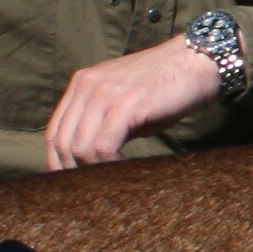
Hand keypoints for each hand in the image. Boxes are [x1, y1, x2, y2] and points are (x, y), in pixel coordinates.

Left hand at [46, 35, 225, 169]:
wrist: (197, 62)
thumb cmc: (166, 88)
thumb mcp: (125, 102)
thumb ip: (103, 122)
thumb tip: (92, 159)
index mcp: (83, 83)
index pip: (55, 130)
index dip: (57, 161)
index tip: (71, 180)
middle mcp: (88, 85)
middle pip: (62, 141)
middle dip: (72, 170)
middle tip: (89, 189)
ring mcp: (105, 94)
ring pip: (80, 146)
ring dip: (92, 170)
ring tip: (109, 181)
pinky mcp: (125, 105)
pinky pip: (103, 146)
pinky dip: (109, 164)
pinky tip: (123, 170)